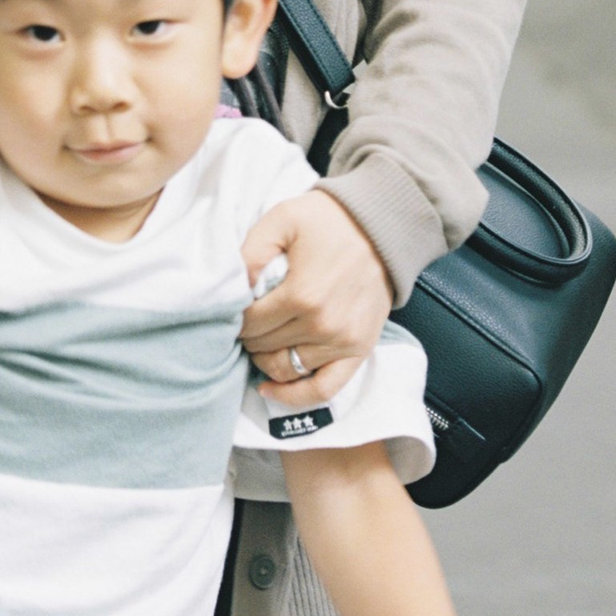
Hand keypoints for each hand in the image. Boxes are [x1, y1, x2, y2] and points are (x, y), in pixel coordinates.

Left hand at [241, 189, 393, 406]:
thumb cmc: (329, 221)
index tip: (233, 307)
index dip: (235, 317)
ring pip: (286, 369)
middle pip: (265, 346)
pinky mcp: (359, 351)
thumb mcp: (283, 219)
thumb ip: (253, 251)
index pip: (251, 322)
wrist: (382, 227)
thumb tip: (235, 287)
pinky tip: (270, 389)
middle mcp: (322, 326)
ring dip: (264, 360)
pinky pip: (324, 389)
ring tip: (258, 344)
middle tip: (244, 322)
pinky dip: (295, 396)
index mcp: (302, 294)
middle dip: (248, 336)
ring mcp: (342, 342)